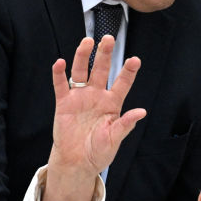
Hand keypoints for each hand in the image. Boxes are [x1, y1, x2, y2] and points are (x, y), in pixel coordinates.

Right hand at [43, 35, 146, 200]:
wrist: (78, 162)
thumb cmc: (99, 152)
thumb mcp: (114, 140)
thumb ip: (125, 125)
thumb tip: (141, 112)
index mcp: (112, 105)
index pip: (122, 84)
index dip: (128, 72)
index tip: (136, 60)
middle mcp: (96, 96)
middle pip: (101, 70)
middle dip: (105, 54)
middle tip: (108, 39)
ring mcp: (80, 97)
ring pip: (81, 71)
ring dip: (83, 56)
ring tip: (87, 42)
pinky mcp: (64, 103)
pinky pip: (61, 86)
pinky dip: (59, 74)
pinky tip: (60, 63)